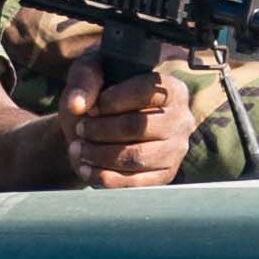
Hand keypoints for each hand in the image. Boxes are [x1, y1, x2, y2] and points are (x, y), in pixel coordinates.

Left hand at [53, 57, 190, 189]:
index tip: (90, 108)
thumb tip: (76, 104)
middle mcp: (182, 120)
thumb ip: (84, 81)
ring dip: (100, 154)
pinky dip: (105, 178)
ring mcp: (176, 151)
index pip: (145, 92)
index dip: (111, 101)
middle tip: (80, 129)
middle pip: (139, 126)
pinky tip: (86, 168)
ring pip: (137, 157)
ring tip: (78, 148)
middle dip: (101, 129)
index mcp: (173, 89)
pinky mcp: (164, 176)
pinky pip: (136, 183)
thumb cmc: (101, 95)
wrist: (101, 128)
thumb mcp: (90, 75)